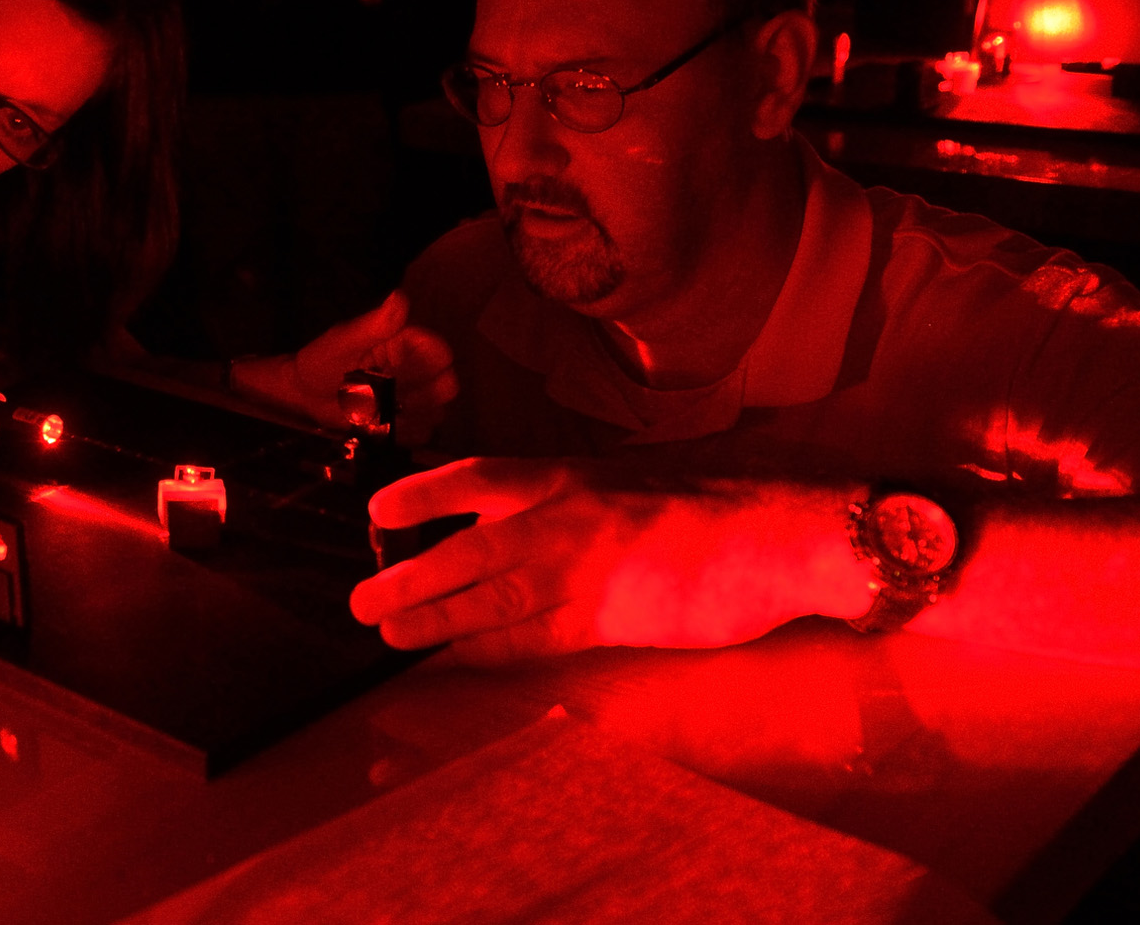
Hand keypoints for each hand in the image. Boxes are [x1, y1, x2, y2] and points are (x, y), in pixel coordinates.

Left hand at [236, 292, 456, 447]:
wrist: (302, 395)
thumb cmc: (320, 361)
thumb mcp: (343, 341)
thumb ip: (374, 325)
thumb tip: (400, 296)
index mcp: (403, 344)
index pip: (437, 351)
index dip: (428, 364)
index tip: (399, 374)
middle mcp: (415, 370)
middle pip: (446, 385)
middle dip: (422, 396)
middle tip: (390, 399)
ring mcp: (411, 399)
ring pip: (436, 412)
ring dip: (410, 417)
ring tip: (377, 412)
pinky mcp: (402, 423)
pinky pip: (420, 433)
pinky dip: (401, 434)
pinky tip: (377, 427)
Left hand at [350, 457, 866, 662]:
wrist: (778, 533)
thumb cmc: (706, 506)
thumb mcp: (623, 483)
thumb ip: (567, 502)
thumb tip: (512, 520)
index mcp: (569, 477)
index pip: (477, 477)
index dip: (423, 493)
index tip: (378, 507)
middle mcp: (567, 519)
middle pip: (469, 548)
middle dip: (410, 574)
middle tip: (361, 599)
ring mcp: (588, 571)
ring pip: (492, 598)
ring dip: (435, 618)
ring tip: (389, 633)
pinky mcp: (612, 619)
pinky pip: (536, 639)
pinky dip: (491, 651)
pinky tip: (457, 661)